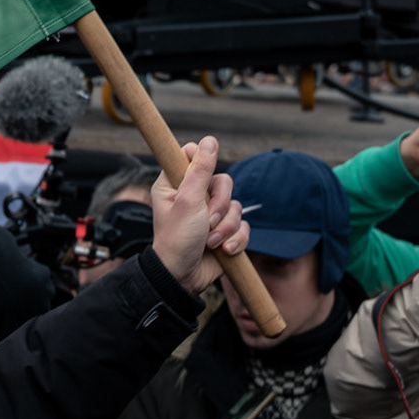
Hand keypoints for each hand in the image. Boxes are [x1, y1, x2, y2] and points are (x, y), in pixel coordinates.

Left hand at [150, 137, 246, 292]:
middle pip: (223, 181)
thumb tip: (209, 140)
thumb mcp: (187, 201)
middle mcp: (193, 196)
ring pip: (236, 206)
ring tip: (211, 241)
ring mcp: (210, 214)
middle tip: (207, 221)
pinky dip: (236, 239)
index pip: (193, 156)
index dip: (201, 164)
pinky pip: (244, 226)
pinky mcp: (225, 231)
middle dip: (221, 205)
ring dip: (226, 227)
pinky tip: (223, 250)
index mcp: (174, 185)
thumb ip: (199, 170)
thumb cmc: (177, 240)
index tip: (201, 179)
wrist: (184, 277)